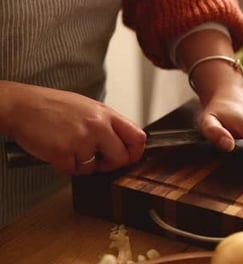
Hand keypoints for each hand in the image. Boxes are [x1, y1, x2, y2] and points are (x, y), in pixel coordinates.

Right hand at [1, 81, 145, 174]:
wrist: (21, 105)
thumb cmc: (51, 106)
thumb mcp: (87, 108)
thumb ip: (106, 124)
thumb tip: (122, 143)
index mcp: (106, 114)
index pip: (138, 137)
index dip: (135, 152)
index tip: (127, 157)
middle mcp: (98, 125)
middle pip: (122, 157)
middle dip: (109, 165)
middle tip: (97, 161)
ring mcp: (82, 138)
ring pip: (94, 168)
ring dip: (81, 165)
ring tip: (69, 148)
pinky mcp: (65, 151)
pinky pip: (72, 170)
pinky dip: (63, 165)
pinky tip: (56, 150)